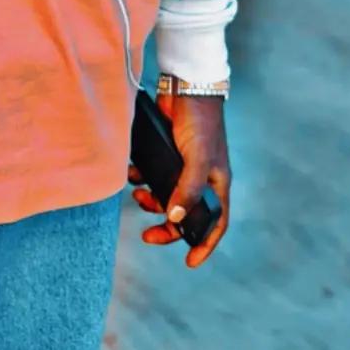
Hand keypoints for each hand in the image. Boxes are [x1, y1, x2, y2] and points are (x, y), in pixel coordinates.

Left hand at [128, 92, 230, 268]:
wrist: (183, 86)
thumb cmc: (200, 122)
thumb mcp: (197, 158)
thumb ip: (187, 189)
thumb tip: (175, 219)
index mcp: (216, 184)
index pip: (215, 223)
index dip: (205, 244)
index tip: (190, 262)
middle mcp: (200, 179)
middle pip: (185, 215)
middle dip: (167, 227)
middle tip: (147, 235)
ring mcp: (182, 167)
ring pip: (166, 197)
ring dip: (150, 201)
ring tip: (136, 194)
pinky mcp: (165, 154)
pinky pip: (152, 175)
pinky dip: (142, 178)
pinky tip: (133, 173)